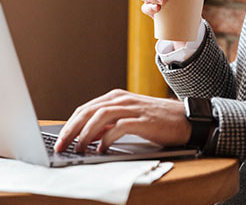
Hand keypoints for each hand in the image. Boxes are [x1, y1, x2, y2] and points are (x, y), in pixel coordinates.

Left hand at [55, 89, 190, 152]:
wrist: (185, 119)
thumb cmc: (157, 121)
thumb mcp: (129, 118)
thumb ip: (110, 124)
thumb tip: (89, 136)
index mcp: (117, 97)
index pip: (86, 109)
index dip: (71, 124)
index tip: (60, 139)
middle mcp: (122, 99)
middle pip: (89, 111)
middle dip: (72, 129)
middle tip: (62, 145)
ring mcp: (133, 108)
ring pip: (100, 117)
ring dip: (86, 134)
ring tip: (79, 149)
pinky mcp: (143, 120)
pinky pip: (119, 127)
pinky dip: (107, 138)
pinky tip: (101, 149)